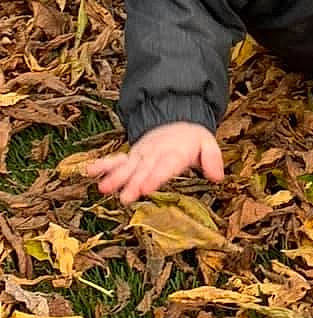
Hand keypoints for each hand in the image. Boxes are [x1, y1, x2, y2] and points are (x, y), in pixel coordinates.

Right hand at [86, 122, 223, 204]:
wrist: (177, 120)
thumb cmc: (192, 139)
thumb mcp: (207, 144)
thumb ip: (212, 159)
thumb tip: (217, 176)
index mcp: (175, 152)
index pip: (165, 166)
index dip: (156, 176)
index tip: (146, 188)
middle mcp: (155, 154)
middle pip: (144, 169)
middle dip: (133, 182)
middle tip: (124, 197)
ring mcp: (141, 154)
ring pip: (127, 165)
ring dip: (115, 176)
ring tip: (103, 188)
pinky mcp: (132, 155)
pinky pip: (116, 159)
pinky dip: (103, 164)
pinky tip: (89, 171)